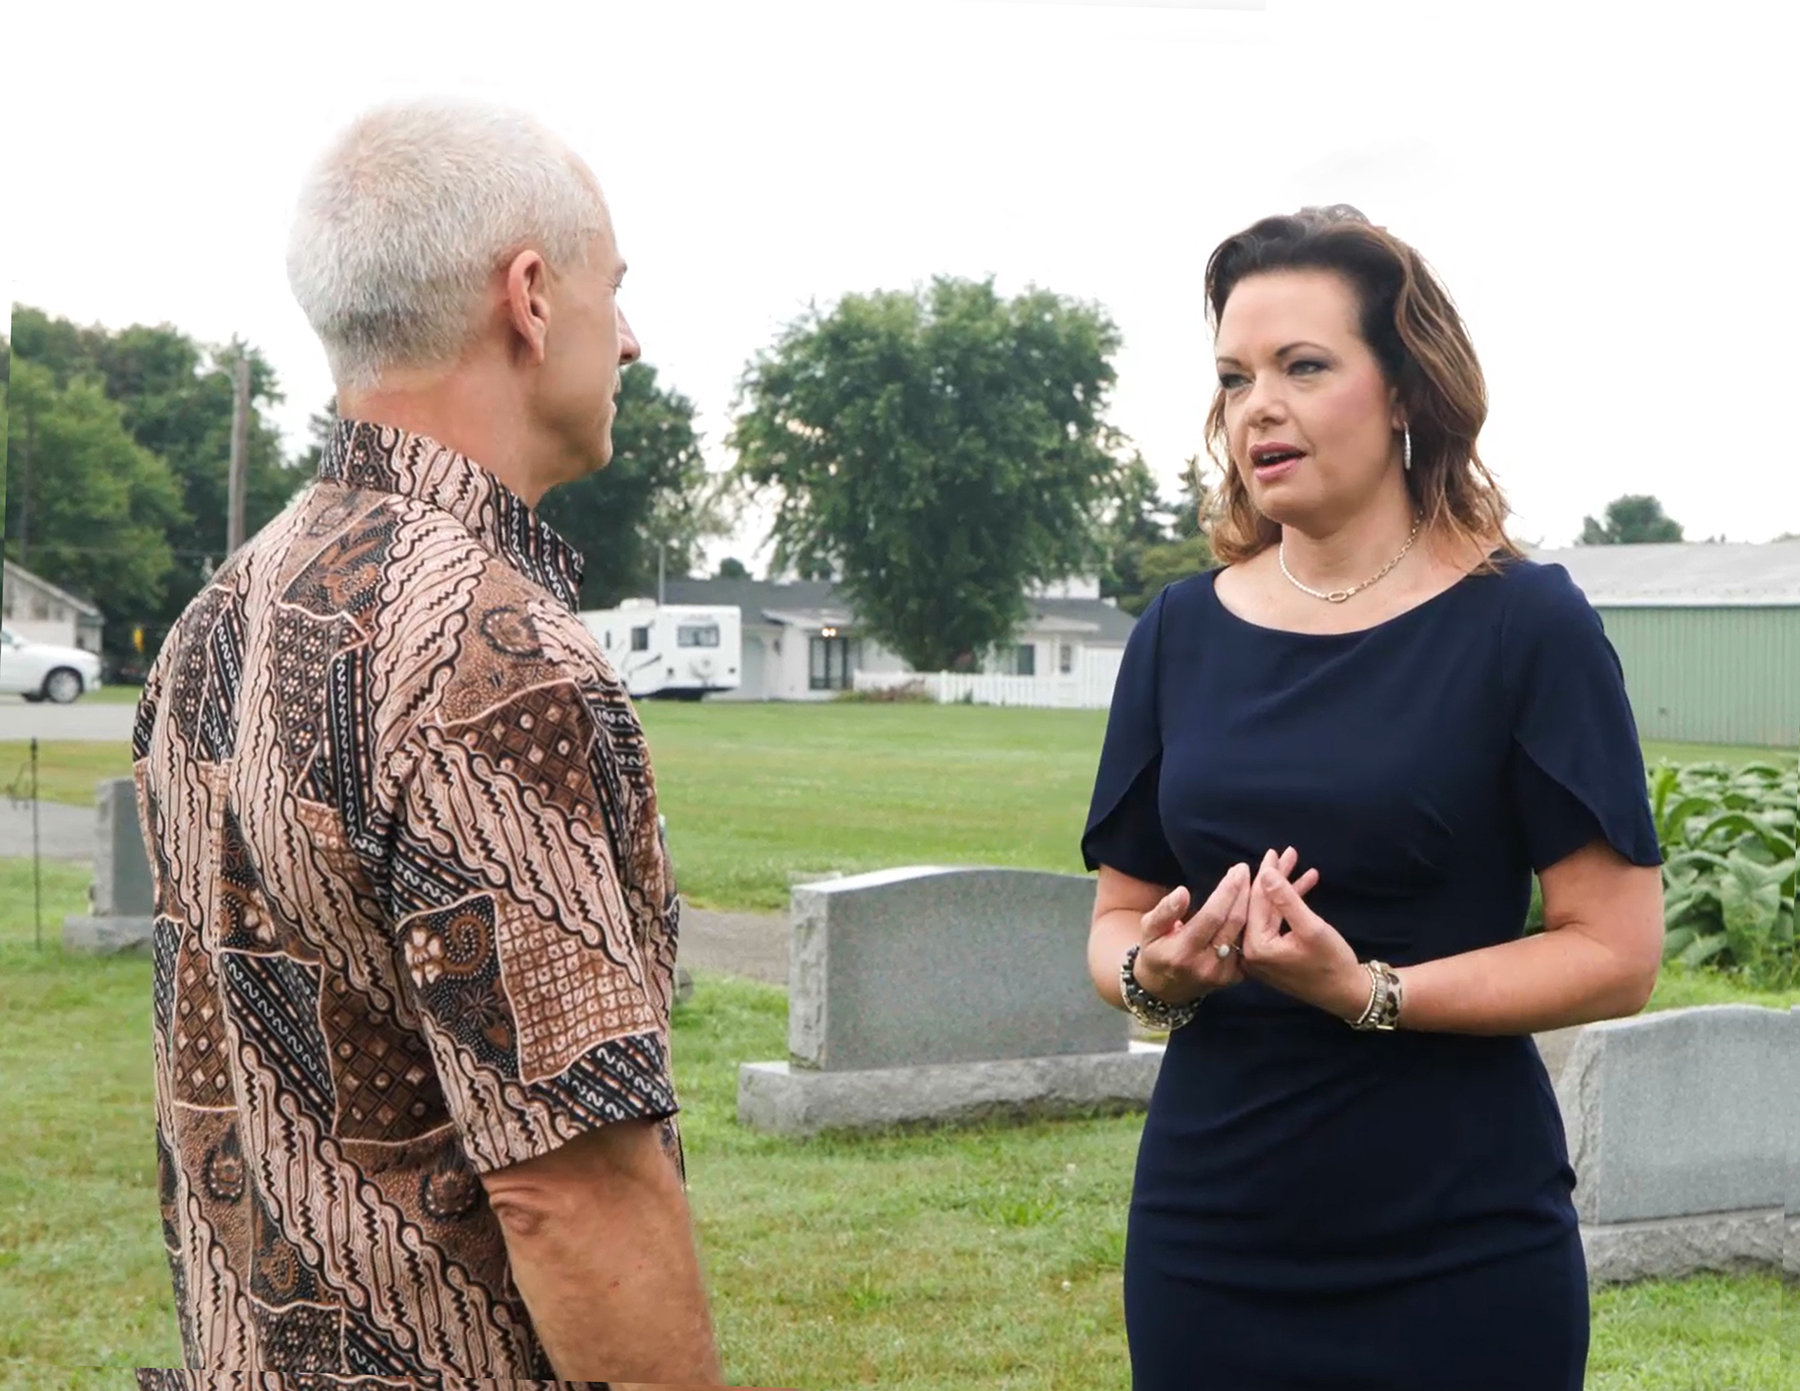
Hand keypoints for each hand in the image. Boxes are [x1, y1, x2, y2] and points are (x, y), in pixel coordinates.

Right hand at [1134, 849, 1311, 1006]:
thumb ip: (1165, 911)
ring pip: (1248, 933)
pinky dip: (1266, 924)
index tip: (1239, 869)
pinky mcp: (1235, 978)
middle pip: (1235, 923)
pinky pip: (1250, 944)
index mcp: (1184, 951)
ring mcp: (1224, 974)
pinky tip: (1276, 902)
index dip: (1228, 892)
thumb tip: (1183, 892)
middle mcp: (1207, 965)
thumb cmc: (1156, 950)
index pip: (1212, 916)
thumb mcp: (1149, 930)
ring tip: (1277, 878)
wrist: (1166, 989)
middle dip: (1248, 893)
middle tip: (1261, 867)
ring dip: (1265, 905)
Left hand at [1239, 847, 1366, 1018]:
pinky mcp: (1273, 956)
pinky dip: (1291, 906)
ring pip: (1271, 912)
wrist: (1350, 995)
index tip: (1274, 851)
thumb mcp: (1311, 927)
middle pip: (1261, 906)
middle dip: (1276, 878)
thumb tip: (1265, 872)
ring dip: (1286, 889)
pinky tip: (1306, 885)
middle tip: (1287, 853)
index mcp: (1256, 947)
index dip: (1266, 874)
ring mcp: (1261, 956)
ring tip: (1299, 864)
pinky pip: (1278, 924)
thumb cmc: (1332, 963)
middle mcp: (1251, 953)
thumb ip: (1287, 899)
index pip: (1256, 902)